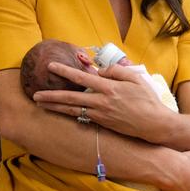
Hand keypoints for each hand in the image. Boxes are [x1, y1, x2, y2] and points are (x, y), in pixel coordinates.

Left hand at [32, 62, 174, 141]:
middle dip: (51, 96)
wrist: (154, 124)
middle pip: (70, 98)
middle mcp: (101, 102)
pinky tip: (60, 112)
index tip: (51, 66)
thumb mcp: (135, 78)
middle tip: (35, 95)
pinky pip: (81, 117)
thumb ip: (115, 71)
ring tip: (41, 104)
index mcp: (109, 88)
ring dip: (55, 107)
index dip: (65, 71)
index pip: (82, 78)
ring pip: (72, 110)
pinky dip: (69, 114)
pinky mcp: (102, 124)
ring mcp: (101, 115)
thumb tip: (99, 71)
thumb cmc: (147, 99)